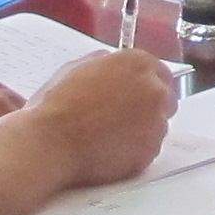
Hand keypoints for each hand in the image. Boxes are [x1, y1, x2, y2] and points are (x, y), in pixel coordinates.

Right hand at [18, 46, 177, 189]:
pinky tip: (109, 150)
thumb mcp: (77, 68)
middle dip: (147, 108)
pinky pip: (148, 149)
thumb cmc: (56, 105)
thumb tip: (111, 63)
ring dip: (141, 130)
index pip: (159, 72)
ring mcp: (156, 121)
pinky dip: (134, 151)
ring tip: (108, 136)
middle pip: (165, 99)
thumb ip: (104, 63)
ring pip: (157, 126)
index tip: (136, 96)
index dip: (145, 86)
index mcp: (138, 64)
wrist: (49, 141)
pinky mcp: (151, 150)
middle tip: (122, 118)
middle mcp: (154, 90)